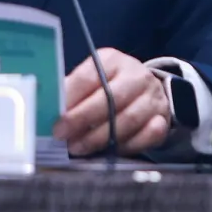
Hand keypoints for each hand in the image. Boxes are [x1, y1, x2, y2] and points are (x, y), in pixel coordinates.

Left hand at [52, 47, 170, 156]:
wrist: (149, 89)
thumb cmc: (111, 85)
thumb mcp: (93, 78)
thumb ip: (73, 90)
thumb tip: (47, 105)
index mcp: (112, 60)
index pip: (89, 77)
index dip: (71, 98)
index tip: (55, 117)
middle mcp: (136, 75)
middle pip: (109, 99)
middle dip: (82, 120)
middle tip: (62, 135)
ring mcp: (152, 97)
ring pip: (127, 120)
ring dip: (100, 138)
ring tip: (79, 147)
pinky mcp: (163, 118)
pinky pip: (147, 135)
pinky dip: (127, 145)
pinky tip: (108, 151)